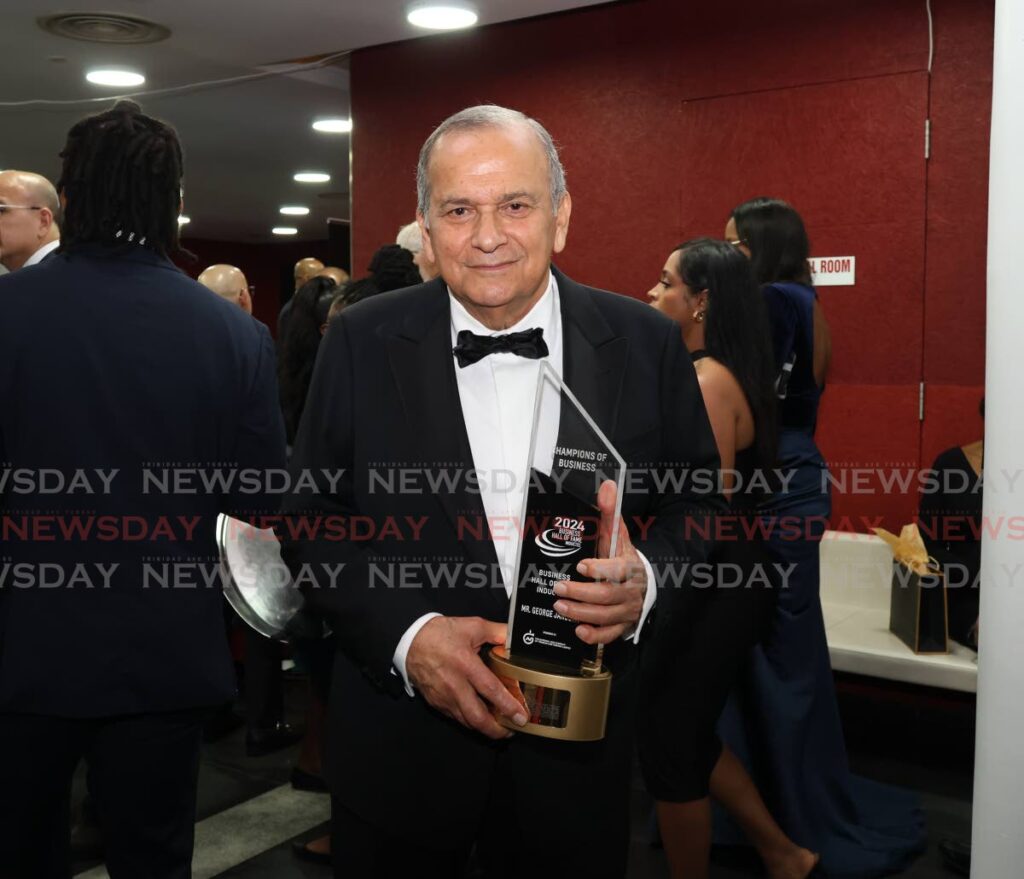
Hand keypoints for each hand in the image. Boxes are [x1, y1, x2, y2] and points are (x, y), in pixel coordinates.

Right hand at [406, 616, 527, 739]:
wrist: (410, 640)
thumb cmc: (439, 634)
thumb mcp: (473, 626)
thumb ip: (498, 632)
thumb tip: (515, 639)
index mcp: (465, 664)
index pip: (491, 690)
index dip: (508, 706)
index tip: (520, 715)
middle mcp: (454, 685)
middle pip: (477, 718)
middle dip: (497, 730)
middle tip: (511, 729)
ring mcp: (443, 697)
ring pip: (466, 722)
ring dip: (484, 727)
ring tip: (499, 725)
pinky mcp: (436, 702)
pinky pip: (455, 717)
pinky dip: (469, 720)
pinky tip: (479, 716)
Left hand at [552, 480, 646, 644]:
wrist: (642, 583)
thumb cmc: (623, 558)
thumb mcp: (618, 536)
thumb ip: (610, 513)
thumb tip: (607, 486)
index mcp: (629, 566)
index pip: (618, 570)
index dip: (599, 570)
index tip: (580, 566)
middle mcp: (630, 590)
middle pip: (607, 596)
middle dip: (580, 593)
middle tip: (558, 588)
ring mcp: (626, 610)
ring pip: (605, 616)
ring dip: (581, 612)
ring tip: (560, 607)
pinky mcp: (622, 625)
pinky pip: (610, 635)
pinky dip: (595, 635)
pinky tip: (578, 631)